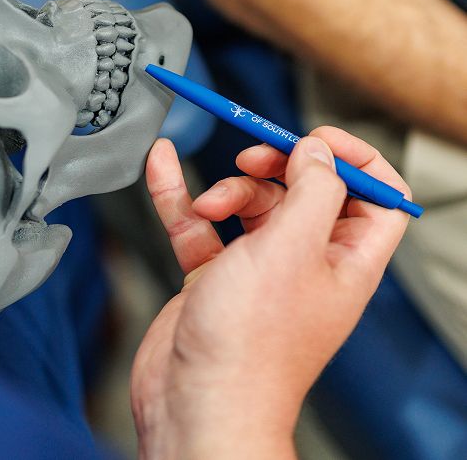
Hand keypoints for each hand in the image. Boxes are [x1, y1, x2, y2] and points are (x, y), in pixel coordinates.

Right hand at [131, 127, 409, 458]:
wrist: (196, 401)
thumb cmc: (250, 343)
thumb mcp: (292, 249)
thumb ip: (313, 189)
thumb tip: (318, 151)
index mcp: (345, 260)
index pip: (376, 197)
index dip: (354, 159)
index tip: (315, 137)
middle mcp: (305, 263)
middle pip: (302, 191)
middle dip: (275, 166)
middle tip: (252, 156)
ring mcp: (256, 271)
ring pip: (248, 205)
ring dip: (224, 190)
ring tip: (205, 205)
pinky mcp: (212, 278)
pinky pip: (199, 226)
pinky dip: (181, 196)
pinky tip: (162, 167)